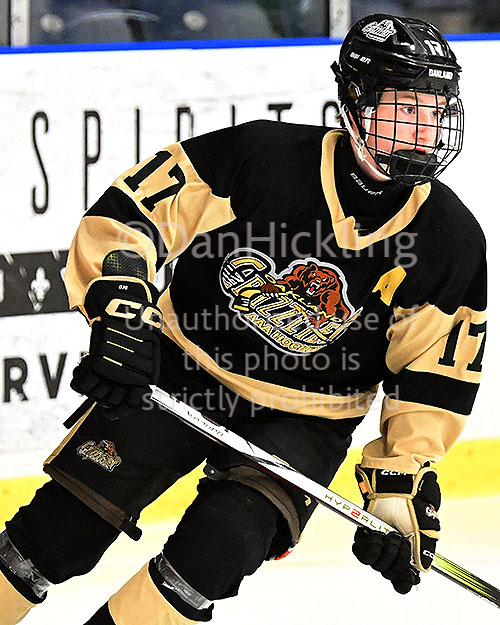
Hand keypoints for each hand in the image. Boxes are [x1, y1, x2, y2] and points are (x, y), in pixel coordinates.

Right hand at [71, 276, 162, 419]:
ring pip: (94, 394)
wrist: (129, 312)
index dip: (119, 412)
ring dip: (90, 387)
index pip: (131, 405)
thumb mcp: (147, 357)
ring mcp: (112, 370)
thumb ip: (138, 376)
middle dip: (103, 397)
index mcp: (145, 378)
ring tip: (91, 374)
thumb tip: (129, 397)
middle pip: (109, 401)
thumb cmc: (138, 333)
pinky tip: (82, 369)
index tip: (110, 413)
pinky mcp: (97, 361)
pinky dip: (79, 379)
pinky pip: (82, 383)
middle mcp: (128, 377)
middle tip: (100, 388)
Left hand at [352, 463, 440, 592]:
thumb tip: (423, 571)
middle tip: (400, 541)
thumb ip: (424, 550)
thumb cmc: (414, 501)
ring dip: (386, 552)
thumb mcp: (425, 527)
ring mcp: (377, 543)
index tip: (411, 578)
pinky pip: (361, 554)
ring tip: (390, 534)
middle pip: (389, 573)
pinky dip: (370, 547)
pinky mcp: (363, 534)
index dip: (404, 582)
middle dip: (398, 560)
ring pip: (376, 566)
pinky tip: (377, 535)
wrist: (397, 484)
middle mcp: (391, 550)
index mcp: (407, 551)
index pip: (402, 580)